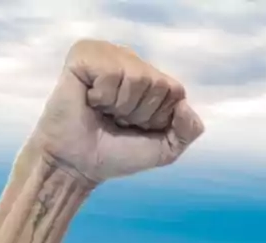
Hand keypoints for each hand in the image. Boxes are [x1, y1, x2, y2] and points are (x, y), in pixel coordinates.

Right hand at [27, 39, 204, 183]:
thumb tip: (185, 104)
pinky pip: (111, 73)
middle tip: (116, 120)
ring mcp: (108, 55)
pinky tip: (90, 100)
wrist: (78, 164)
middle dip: (139, 113)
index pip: (176, 91)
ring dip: (120, 106)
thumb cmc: (117, 154)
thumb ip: (187, 131)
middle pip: (158, 84)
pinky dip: (103, 96)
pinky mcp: (84, 54)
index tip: (137, 127)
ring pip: (137, 77)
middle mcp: (132, 62)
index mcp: (152, 79)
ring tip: (103, 111)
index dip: (158, 117)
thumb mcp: (165, 150)